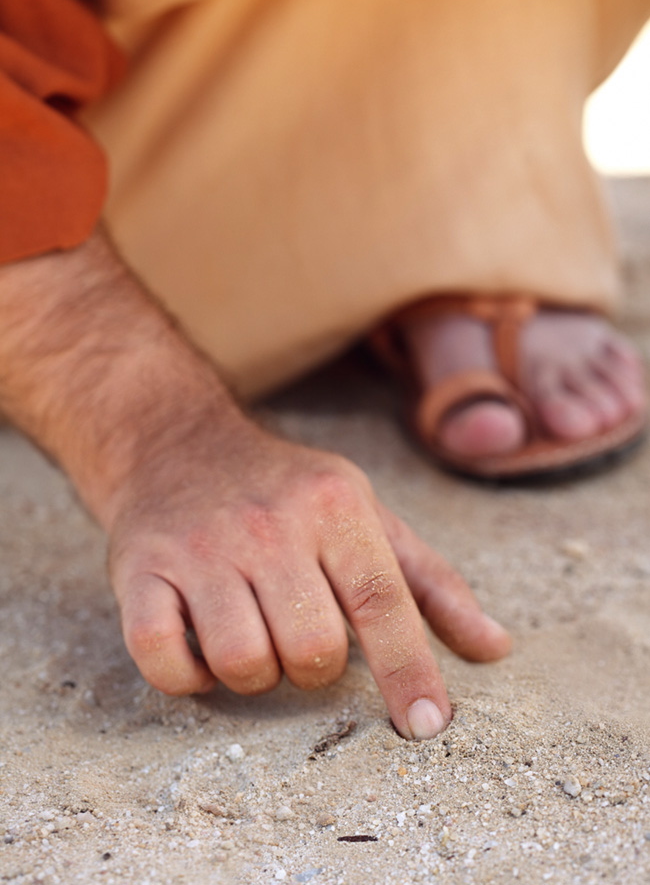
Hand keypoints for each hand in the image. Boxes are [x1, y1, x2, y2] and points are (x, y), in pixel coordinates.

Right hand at [0, 231, 509, 739]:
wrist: (177, 445)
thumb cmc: (287, 491)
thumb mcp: (366, 514)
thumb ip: (430, 582)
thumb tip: (495, 648)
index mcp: (336, 507)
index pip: (384, 601)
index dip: (411, 671)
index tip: (428, 725)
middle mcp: (270, 524)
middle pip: (313, 648)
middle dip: (314, 667)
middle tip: (298, 635)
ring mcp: (201, 546)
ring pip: (243, 662)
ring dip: (253, 672)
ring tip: (251, 632)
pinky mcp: (141, 569)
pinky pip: (164, 659)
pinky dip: (187, 676)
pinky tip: (199, 647)